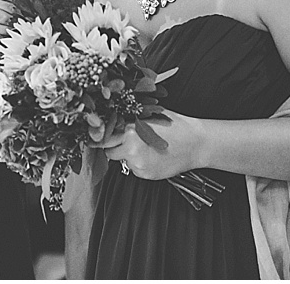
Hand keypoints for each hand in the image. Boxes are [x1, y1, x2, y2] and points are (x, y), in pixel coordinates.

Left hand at [89, 110, 205, 179]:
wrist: (197, 144)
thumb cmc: (175, 126)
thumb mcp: (150, 115)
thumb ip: (129, 118)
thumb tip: (108, 117)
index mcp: (130, 130)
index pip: (103, 136)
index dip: (98, 136)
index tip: (93, 137)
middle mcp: (131, 148)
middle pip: (108, 150)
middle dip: (113, 145)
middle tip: (125, 140)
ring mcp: (138, 164)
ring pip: (120, 160)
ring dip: (125, 155)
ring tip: (144, 147)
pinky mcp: (145, 174)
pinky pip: (132, 169)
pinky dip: (137, 164)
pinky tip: (151, 156)